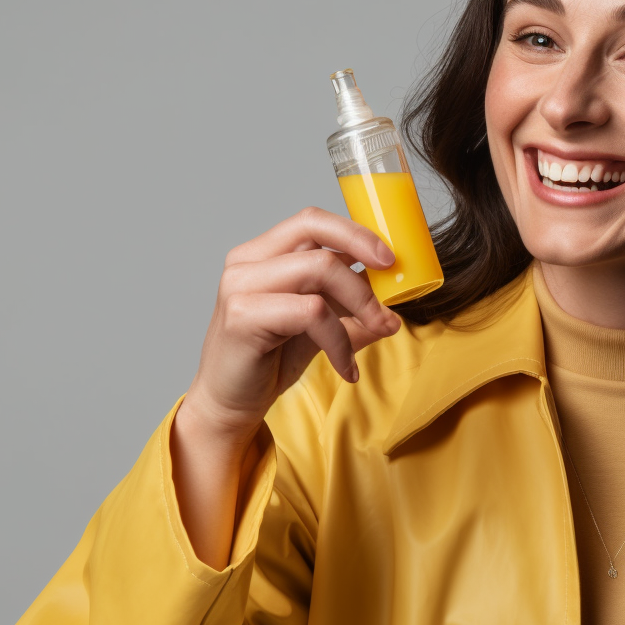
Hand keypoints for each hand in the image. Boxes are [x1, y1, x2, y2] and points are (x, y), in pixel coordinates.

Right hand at [181, 206, 401, 444]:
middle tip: (390, 293)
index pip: (313, 220)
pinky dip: (340, 340)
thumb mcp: (321, 327)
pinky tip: (346, 367)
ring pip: (320, 269)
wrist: (229, 404)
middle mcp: (247, 261)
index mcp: (262, 253)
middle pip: (316, 233)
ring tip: (377, 332)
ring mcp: (240, 285)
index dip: (356, 233)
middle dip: (365, 257)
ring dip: (361, 303)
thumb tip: (395, 299)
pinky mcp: (242, 316)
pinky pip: (312, 312)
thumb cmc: (269, 361)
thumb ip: (349, 306)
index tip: (390, 259)